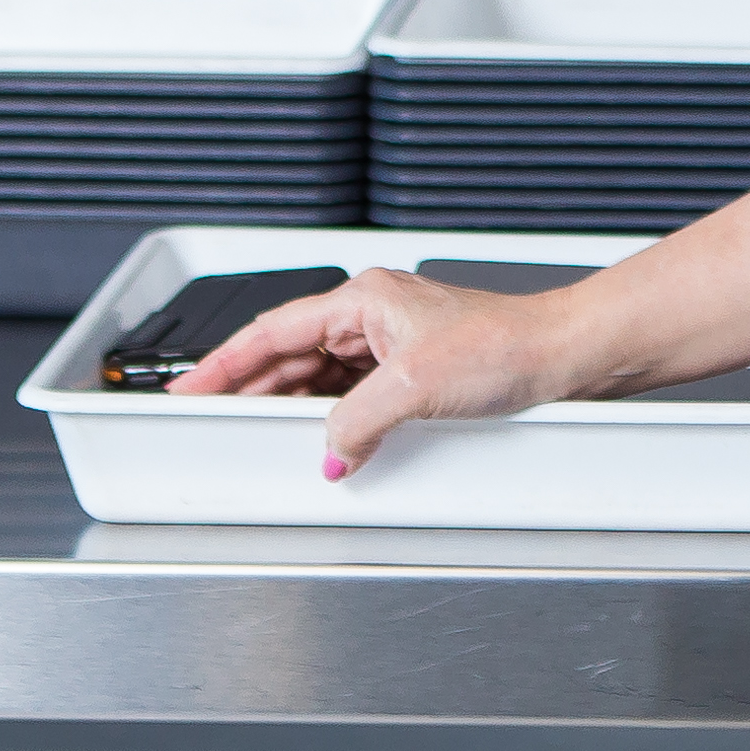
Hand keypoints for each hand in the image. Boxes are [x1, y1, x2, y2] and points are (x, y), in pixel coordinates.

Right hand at [167, 265, 584, 475]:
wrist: (560, 354)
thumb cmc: (506, 345)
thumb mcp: (414, 387)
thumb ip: (355, 423)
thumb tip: (327, 451)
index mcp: (363, 299)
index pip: (273, 332)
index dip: (224, 363)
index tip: (189, 388)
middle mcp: (373, 315)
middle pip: (291, 355)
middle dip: (251, 389)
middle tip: (211, 420)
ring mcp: (392, 342)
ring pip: (320, 376)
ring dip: (292, 407)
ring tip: (260, 436)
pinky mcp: (413, 369)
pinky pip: (353, 393)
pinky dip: (332, 417)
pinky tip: (323, 440)